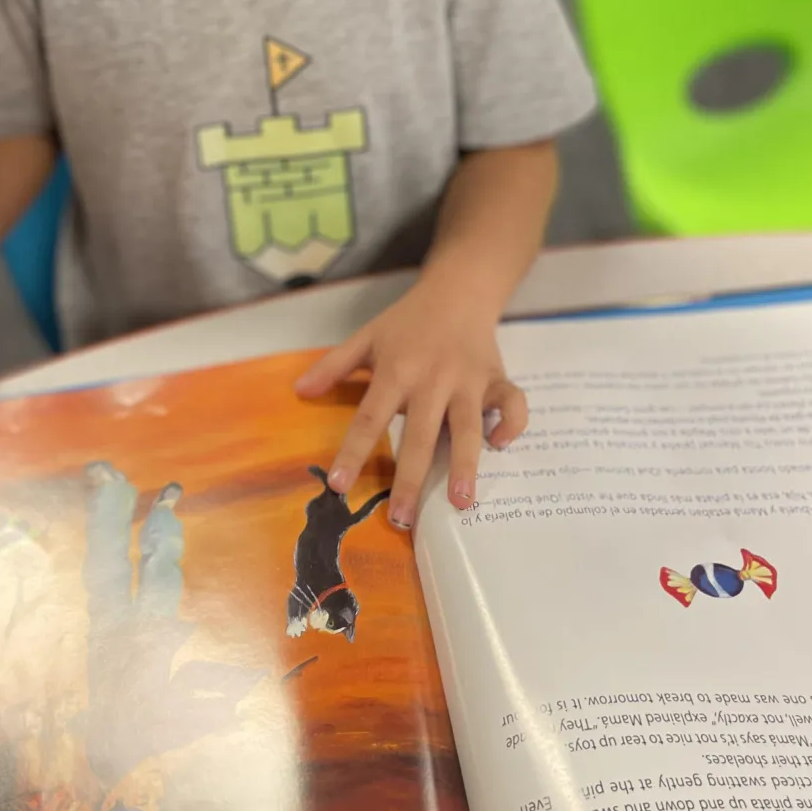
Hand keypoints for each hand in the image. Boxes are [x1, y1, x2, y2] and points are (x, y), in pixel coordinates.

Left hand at [295, 277, 527, 529]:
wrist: (458, 290)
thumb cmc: (407, 321)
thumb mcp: (367, 337)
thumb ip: (334, 366)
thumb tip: (298, 392)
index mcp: (397, 371)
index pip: (370, 418)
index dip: (354, 452)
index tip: (340, 487)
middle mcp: (433, 380)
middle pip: (420, 435)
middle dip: (411, 480)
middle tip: (402, 520)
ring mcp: (468, 381)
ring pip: (468, 428)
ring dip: (465, 466)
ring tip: (460, 503)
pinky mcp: (497, 379)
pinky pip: (513, 405)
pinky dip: (512, 424)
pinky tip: (501, 445)